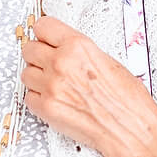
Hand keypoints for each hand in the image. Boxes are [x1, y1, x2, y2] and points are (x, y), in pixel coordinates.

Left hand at [21, 15, 156, 156]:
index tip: (46, 38)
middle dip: (38, 55)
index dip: (44, 33)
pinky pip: (29, 97)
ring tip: (54, 84)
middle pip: (29, 49)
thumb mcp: (108, 61)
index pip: (43, 26)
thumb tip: (65, 50)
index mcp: (78, 46)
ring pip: (26, 73)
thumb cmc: (127, 100)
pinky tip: (55, 100)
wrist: (130, 130)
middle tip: (48, 62)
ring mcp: (51, 86)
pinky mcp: (46, 108)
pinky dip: (39, 99)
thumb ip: (81, 52)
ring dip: (37, 77)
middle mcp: (61, 63)